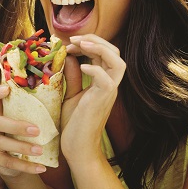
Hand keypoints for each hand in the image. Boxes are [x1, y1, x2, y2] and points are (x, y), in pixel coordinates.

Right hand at [0, 85, 47, 177]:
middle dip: (16, 125)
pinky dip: (26, 166)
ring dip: (22, 146)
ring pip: (3, 143)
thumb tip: (59, 87)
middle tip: (36, 130)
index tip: (7, 89)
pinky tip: (41, 167)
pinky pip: (9, 163)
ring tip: (40, 150)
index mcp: (1, 112)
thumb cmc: (27, 135)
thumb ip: (38, 108)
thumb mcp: (29, 121)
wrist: (20, 162)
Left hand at [60, 34, 125, 166]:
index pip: (104, 53)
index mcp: (103, 81)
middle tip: (73, 40)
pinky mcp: (103, 101)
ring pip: (118, 63)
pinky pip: (107, 80)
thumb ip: (72, 77)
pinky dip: (96, 69)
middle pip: (115, 53)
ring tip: (81, 45)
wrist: (78, 148)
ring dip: (100, 49)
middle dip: (95, 40)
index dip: (88, 44)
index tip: (68, 45)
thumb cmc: (74, 124)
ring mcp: (109, 92)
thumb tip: (69, 57)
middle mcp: (109, 84)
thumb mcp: (70, 95)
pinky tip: (81, 65)